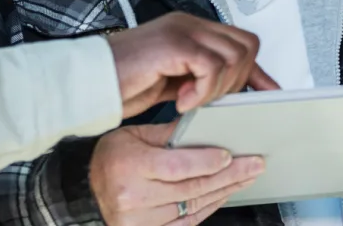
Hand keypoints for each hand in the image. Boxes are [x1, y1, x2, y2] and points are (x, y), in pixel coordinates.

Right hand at [89, 122, 264, 225]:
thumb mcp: (133, 135)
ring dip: (224, 190)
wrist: (88, 191)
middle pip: (192, 187)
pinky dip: (210, 206)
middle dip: (229, 175)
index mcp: (130, 167)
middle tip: (254, 164)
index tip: (230, 155)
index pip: (176, 166)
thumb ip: (168, 133)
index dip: (206, 161)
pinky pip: (188, 221)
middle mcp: (136, 197)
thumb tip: (204, 125)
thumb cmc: (111, 159)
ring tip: (247, 176)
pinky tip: (225, 193)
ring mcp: (143, 221)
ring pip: (194, 204)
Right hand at [106, 12, 278, 116]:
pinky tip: (182, 101)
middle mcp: (189, 24)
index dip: (257, 71)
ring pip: (233, 56)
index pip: (241, 41)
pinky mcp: (173, 43)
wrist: (88, 81)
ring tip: (192, 102)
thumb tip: (236, 93)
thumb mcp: (175, 84)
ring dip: (218, 88)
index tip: (269, 95)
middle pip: (246, 45)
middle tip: (210, 102)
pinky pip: (210, 65)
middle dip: (238, 81)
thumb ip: (203, 81)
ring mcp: (181, 29)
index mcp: (190, 30)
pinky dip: (203, 90)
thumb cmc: (123, 84)